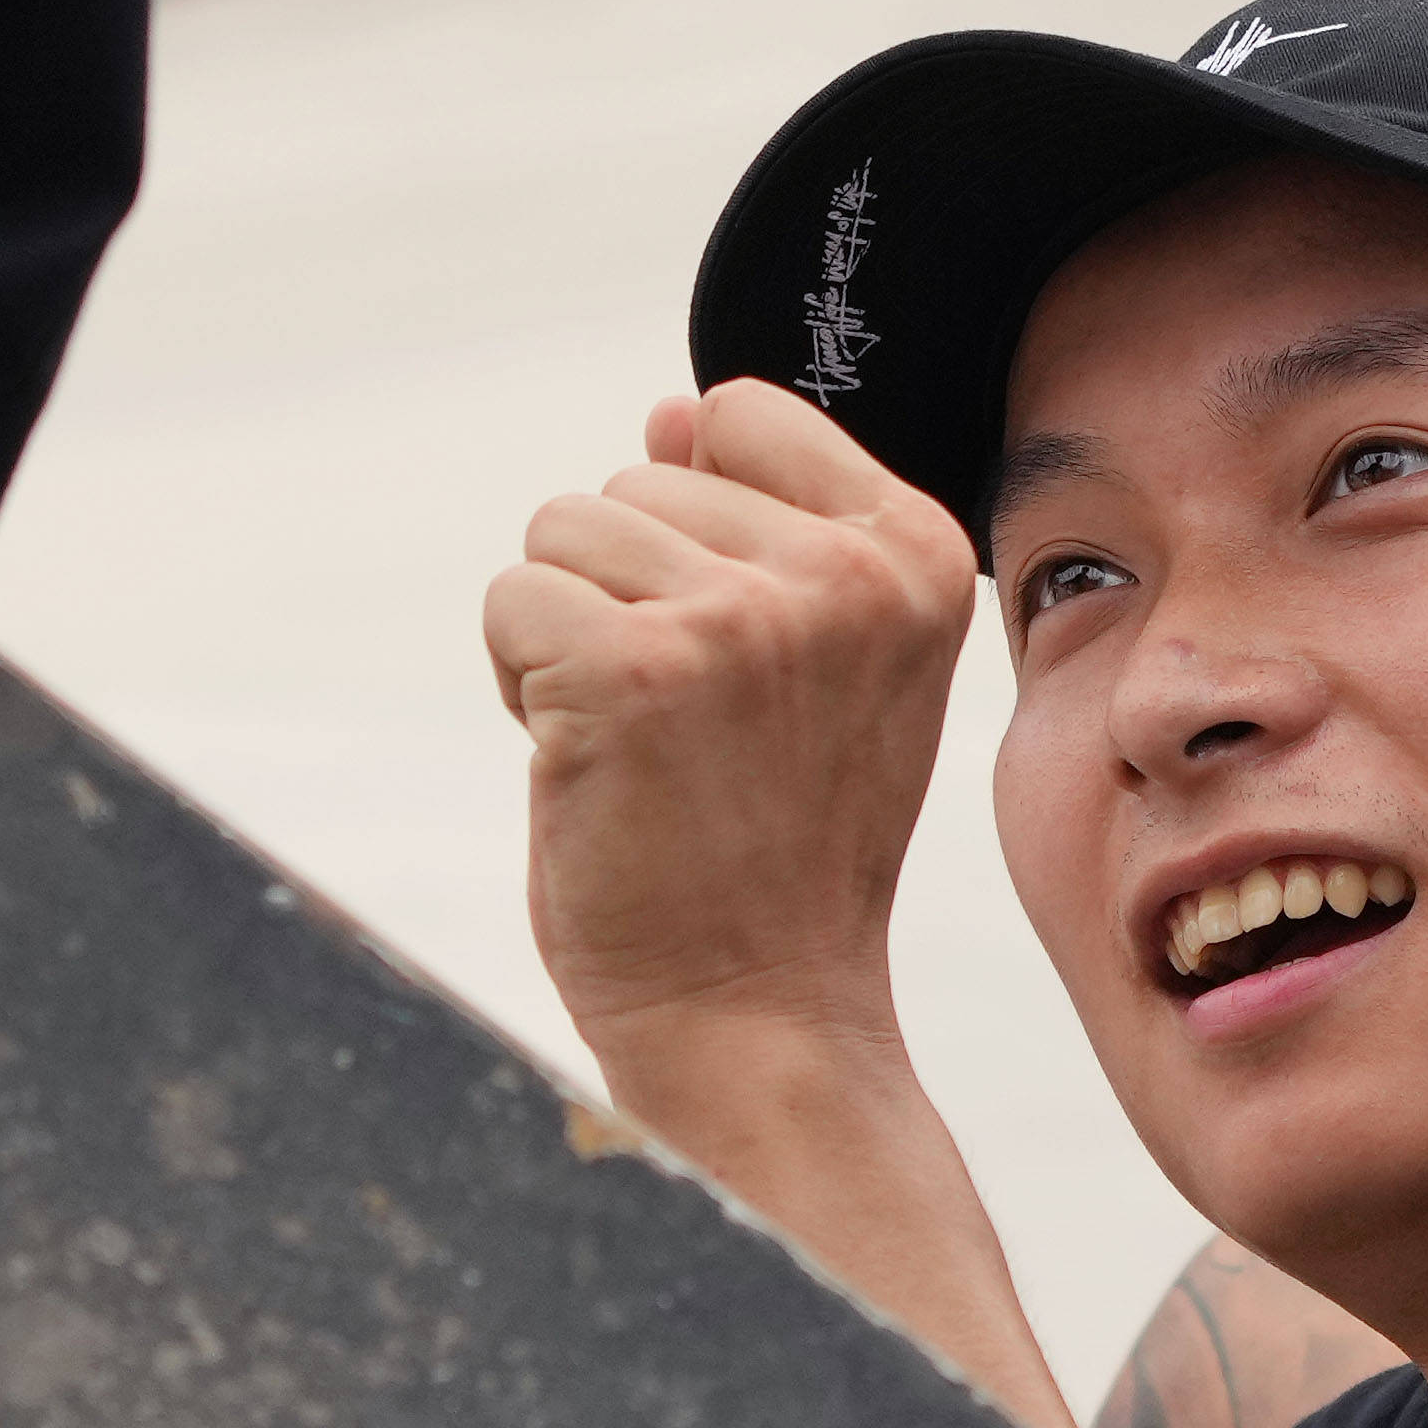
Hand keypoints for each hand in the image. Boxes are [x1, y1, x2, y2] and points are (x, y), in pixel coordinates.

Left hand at [483, 378, 984, 1059]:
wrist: (758, 1012)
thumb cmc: (777, 845)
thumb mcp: (824, 664)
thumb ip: (765, 525)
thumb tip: (670, 414)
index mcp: (915, 551)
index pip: (738, 417)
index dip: (695, 525)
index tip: (735, 651)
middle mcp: (844, 572)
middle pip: (635, 479)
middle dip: (624, 593)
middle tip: (687, 730)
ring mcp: (741, 617)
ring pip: (561, 532)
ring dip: (567, 635)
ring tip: (642, 745)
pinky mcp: (633, 667)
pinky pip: (511, 601)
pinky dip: (519, 681)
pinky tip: (588, 763)